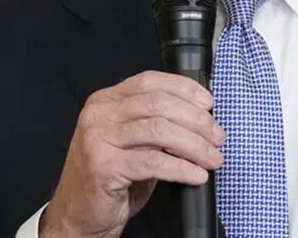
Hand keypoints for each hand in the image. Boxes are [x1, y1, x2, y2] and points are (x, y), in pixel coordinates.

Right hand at [39, 70, 225, 237]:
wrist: (79, 216)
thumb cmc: (111, 178)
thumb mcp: (133, 142)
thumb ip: (156, 123)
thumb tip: (201, 117)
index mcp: (105, 100)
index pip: (150, 81)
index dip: (185, 89)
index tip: (209, 104)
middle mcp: (98, 114)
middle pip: (159, 104)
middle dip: (196, 120)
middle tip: (218, 137)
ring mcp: (97, 138)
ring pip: (159, 130)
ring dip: (194, 145)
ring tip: (213, 158)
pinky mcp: (102, 166)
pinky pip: (153, 162)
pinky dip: (182, 168)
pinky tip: (196, 175)